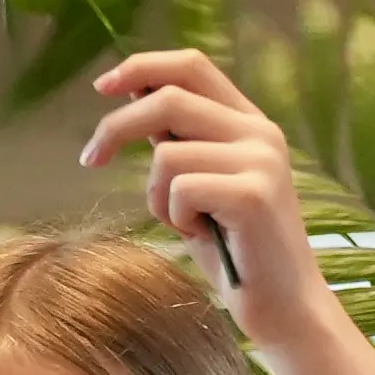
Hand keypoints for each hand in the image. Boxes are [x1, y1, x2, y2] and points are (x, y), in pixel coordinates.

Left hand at [81, 47, 315, 327]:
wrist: (284, 308)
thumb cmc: (236, 251)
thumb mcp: (203, 184)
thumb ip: (181, 140)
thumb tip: (134, 96)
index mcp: (251, 122)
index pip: (191, 66)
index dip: (141, 67)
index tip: (103, 87)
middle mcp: (260, 133)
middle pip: (168, 98)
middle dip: (116, 127)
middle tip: (90, 160)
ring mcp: (261, 161)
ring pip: (166, 153)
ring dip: (156, 196)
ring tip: (185, 224)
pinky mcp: (252, 194)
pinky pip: (179, 188)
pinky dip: (174, 217)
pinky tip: (200, 237)